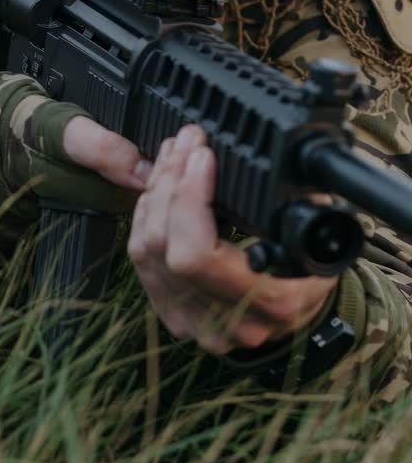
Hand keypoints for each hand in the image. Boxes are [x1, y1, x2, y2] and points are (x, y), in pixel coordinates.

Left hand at [125, 124, 337, 355]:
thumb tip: (269, 162)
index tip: (203, 156)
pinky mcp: (172, 313)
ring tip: (174, 154)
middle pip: (164, 247)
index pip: (198, 255)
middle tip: (187, 141)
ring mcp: (194, 322)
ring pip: (146, 250)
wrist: (301, 307)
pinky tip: (160, 187)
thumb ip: (294, 206)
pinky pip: (142, 260)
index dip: (190, 199)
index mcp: (270, 302)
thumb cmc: (315, 268)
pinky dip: (147, 216)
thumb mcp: (321, 236)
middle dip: (171, 181)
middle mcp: (226, 321)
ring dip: (156, 192)